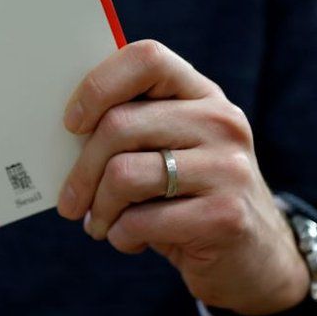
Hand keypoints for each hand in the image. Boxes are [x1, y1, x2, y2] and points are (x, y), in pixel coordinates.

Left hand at [59, 40, 309, 315]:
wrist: (256, 257)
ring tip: (99, 223)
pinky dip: (121, 235)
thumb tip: (60, 129)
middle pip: (119, 125)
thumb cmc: (188, 195)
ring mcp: (229, 168)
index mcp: (201, 94)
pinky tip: (129, 239)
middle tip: (70, 201)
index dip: (99, 86)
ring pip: (124, 175)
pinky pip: (142, 220)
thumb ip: (131, 127)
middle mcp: (221, 121)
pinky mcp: (226, 216)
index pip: (146, 58)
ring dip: (99, 208)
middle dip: (81, 171)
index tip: (71, 123)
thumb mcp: (168, 148)